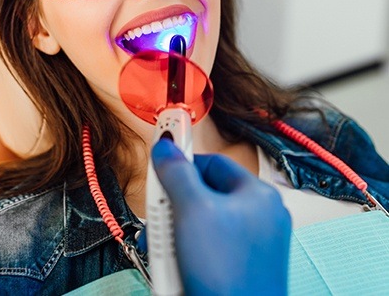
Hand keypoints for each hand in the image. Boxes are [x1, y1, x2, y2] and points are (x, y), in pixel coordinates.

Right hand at [152, 139, 290, 294]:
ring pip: (202, 221)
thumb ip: (176, 172)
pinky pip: (206, 244)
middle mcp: (259, 217)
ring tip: (161, 244)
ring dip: (174, 228)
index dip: (183, 162)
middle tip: (157, 212)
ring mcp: (251, 245)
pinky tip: (173, 261)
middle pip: (205, 193)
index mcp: (258, 196)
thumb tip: (165, 145)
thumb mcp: (192, 210)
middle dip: (174, 203)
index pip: (213, 162)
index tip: (160, 162)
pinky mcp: (239, 267)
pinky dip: (186, 248)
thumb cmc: (224, 272)